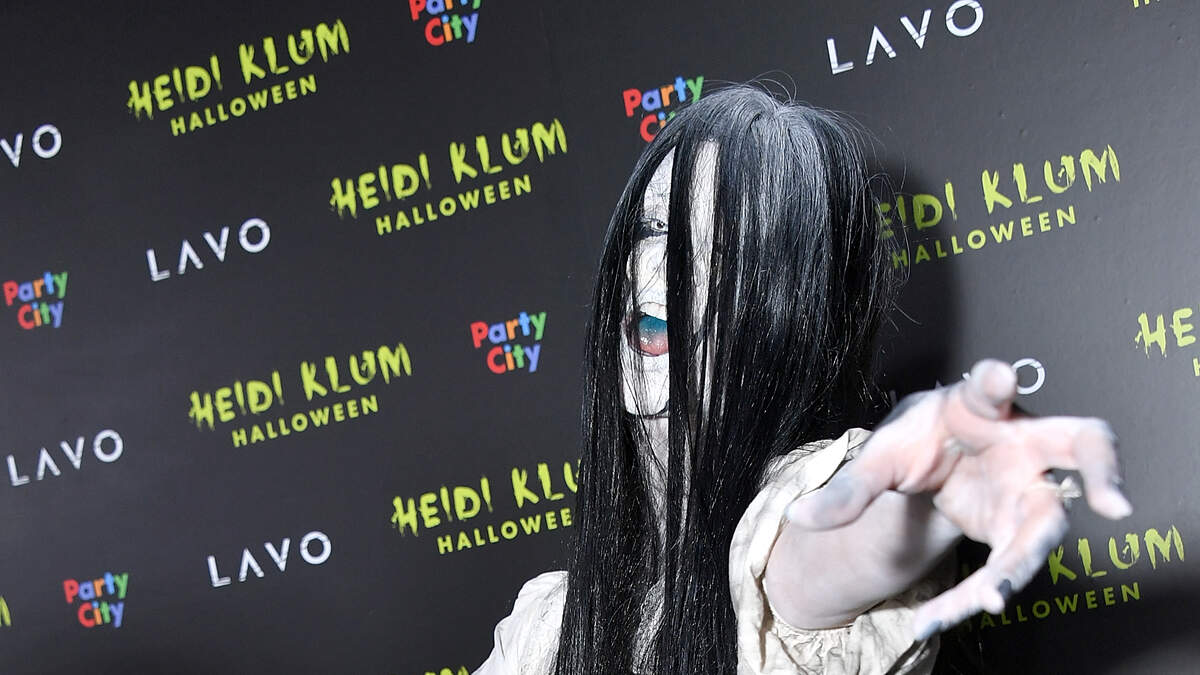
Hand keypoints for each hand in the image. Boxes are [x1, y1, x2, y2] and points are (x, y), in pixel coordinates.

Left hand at [785, 359, 1131, 638]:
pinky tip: (941, 616)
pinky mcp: (1020, 526)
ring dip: (1019, 566)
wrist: (932, 461)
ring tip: (986, 600)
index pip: (990, 386)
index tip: (997, 376)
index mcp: (978, 406)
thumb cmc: (918, 440)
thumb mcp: (879, 456)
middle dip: (1103, 466)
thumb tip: (797, 516)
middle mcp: (1022, 441)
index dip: (996, 380)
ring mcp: (1030, 485)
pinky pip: (1014, 563)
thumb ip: (846, 487)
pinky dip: (982, 592)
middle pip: (1083, 442)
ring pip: (1047, 525)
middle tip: (1115, 503)